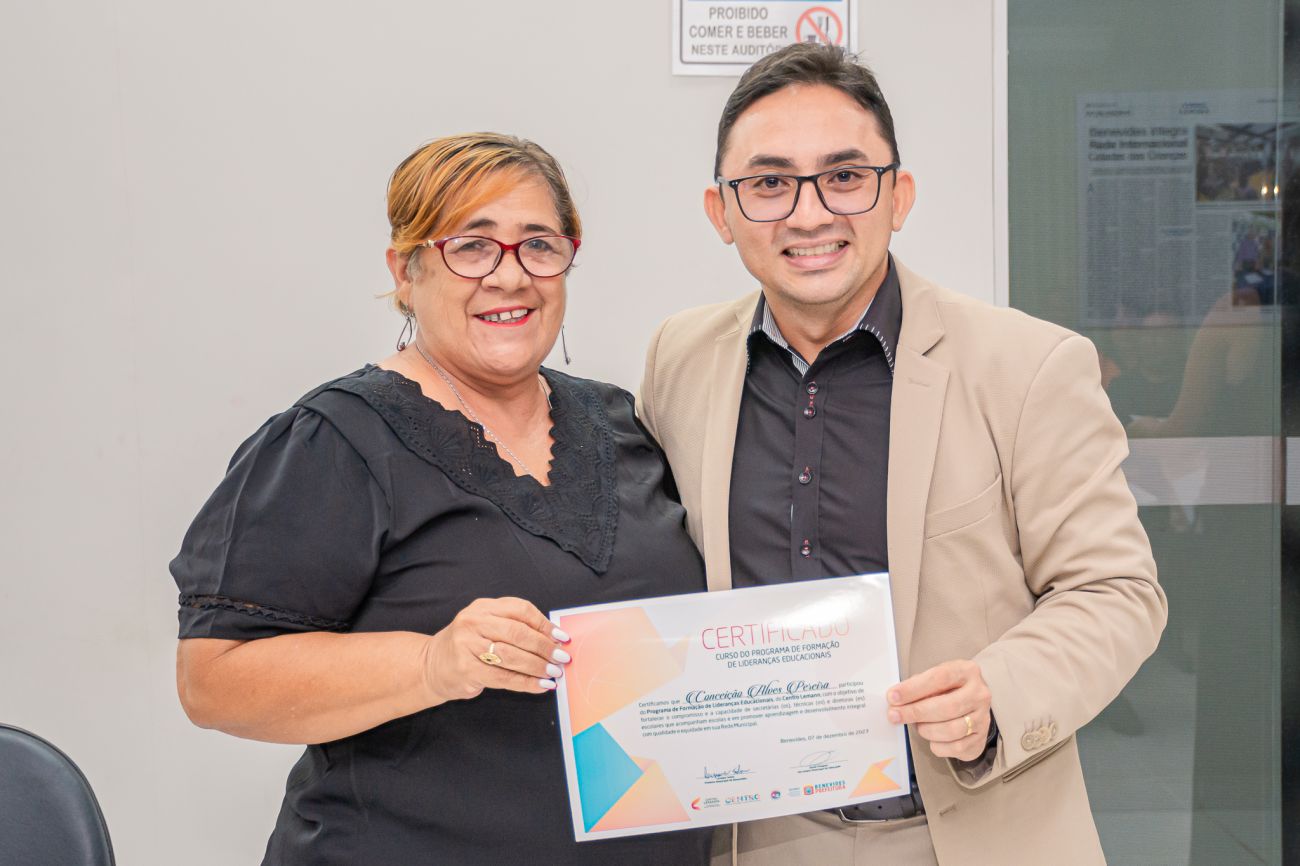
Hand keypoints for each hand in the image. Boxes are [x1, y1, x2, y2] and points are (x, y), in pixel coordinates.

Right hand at [423, 597, 570, 703]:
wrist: (431, 665)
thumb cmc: (468, 646)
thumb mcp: (486, 625)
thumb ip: (514, 626)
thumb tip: (553, 638)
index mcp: (483, 606)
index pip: (520, 609)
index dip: (544, 624)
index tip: (561, 637)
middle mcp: (473, 622)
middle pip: (518, 632)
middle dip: (544, 647)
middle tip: (561, 658)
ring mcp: (467, 645)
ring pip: (511, 655)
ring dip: (537, 666)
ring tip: (553, 673)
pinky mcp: (466, 669)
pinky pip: (503, 677)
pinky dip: (525, 682)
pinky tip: (540, 686)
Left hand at [886, 659, 991, 761]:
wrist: (973, 704)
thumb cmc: (948, 689)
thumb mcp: (936, 678)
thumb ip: (918, 685)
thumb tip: (895, 699)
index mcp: (967, 672)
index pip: (939, 678)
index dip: (913, 689)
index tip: (893, 697)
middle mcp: (979, 694)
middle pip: (946, 707)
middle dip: (915, 712)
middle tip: (895, 716)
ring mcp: (983, 718)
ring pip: (951, 730)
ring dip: (926, 730)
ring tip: (917, 726)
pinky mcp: (980, 739)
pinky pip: (955, 748)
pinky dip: (938, 745)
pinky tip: (932, 738)